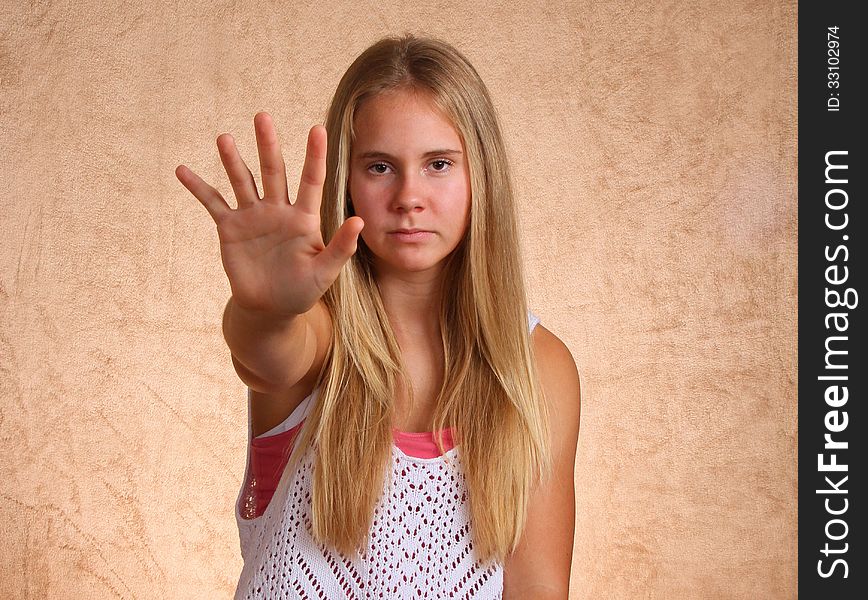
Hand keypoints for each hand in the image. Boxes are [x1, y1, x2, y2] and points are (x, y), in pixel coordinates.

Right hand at [175, 113, 363, 315]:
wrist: (270, 307)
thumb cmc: (302, 290)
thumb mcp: (325, 272)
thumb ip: (341, 247)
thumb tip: (359, 221)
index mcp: (304, 217)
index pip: (311, 180)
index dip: (314, 155)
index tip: (317, 128)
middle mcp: (278, 209)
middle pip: (273, 171)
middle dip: (268, 145)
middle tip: (263, 116)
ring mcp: (253, 216)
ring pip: (242, 181)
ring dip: (233, 160)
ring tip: (224, 138)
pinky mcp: (230, 227)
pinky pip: (212, 203)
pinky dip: (198, 187)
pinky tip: (182, 170)